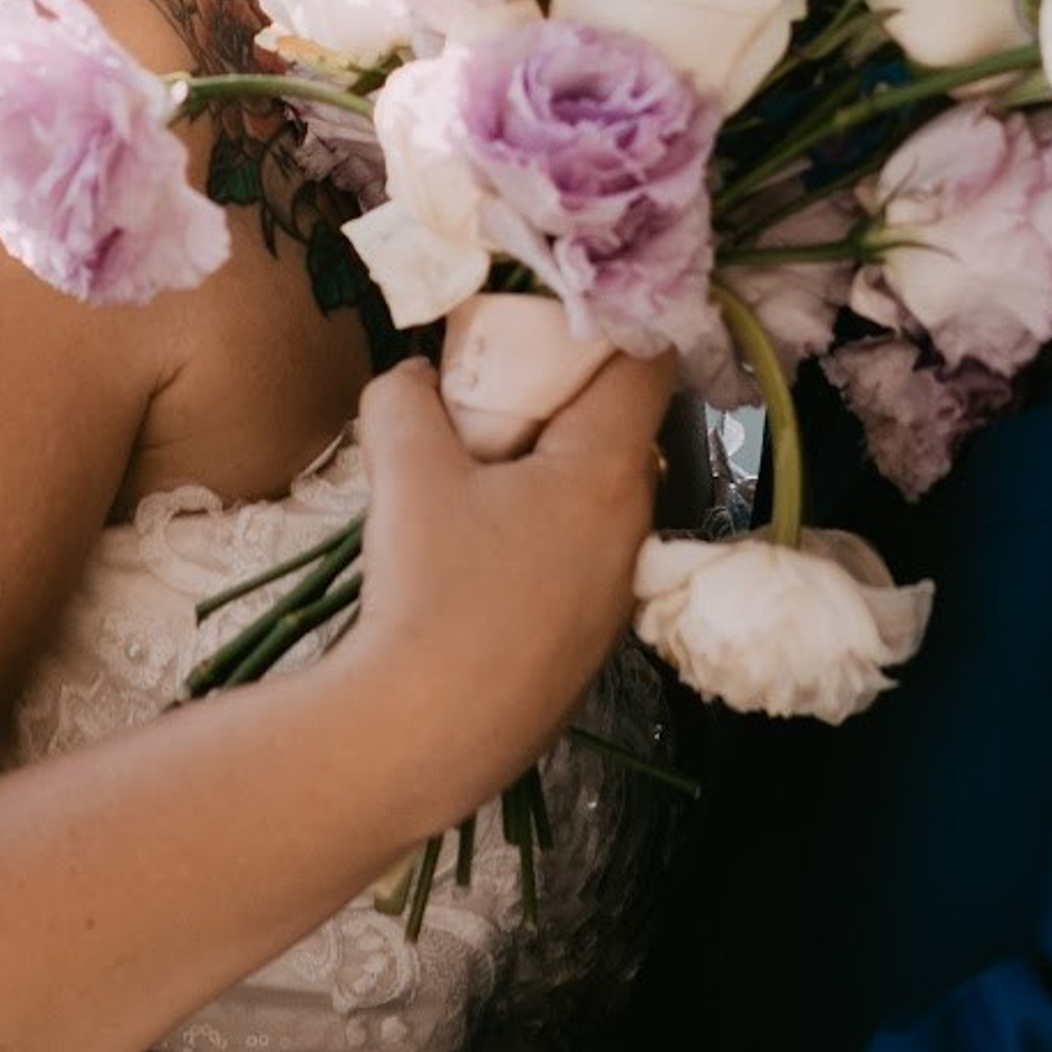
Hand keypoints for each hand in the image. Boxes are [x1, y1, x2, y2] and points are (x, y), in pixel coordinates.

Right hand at [341, 348, 669, 828]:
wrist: (423, 736)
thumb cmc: (429, 588)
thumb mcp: (403, 465)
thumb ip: (406, 396)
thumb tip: (417, 379)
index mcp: (606, 471)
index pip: (648, 363)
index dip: (611, 323)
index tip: (551, 315)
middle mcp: (630, 529)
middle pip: (619, 432)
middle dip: (562, 401)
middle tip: (489, 395)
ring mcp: (613, 597)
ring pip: (594, 500)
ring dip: (546, 473)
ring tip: (469, 480)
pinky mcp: (584, 648)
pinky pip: (572, 560)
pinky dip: (535, 535)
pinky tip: (468, 559)